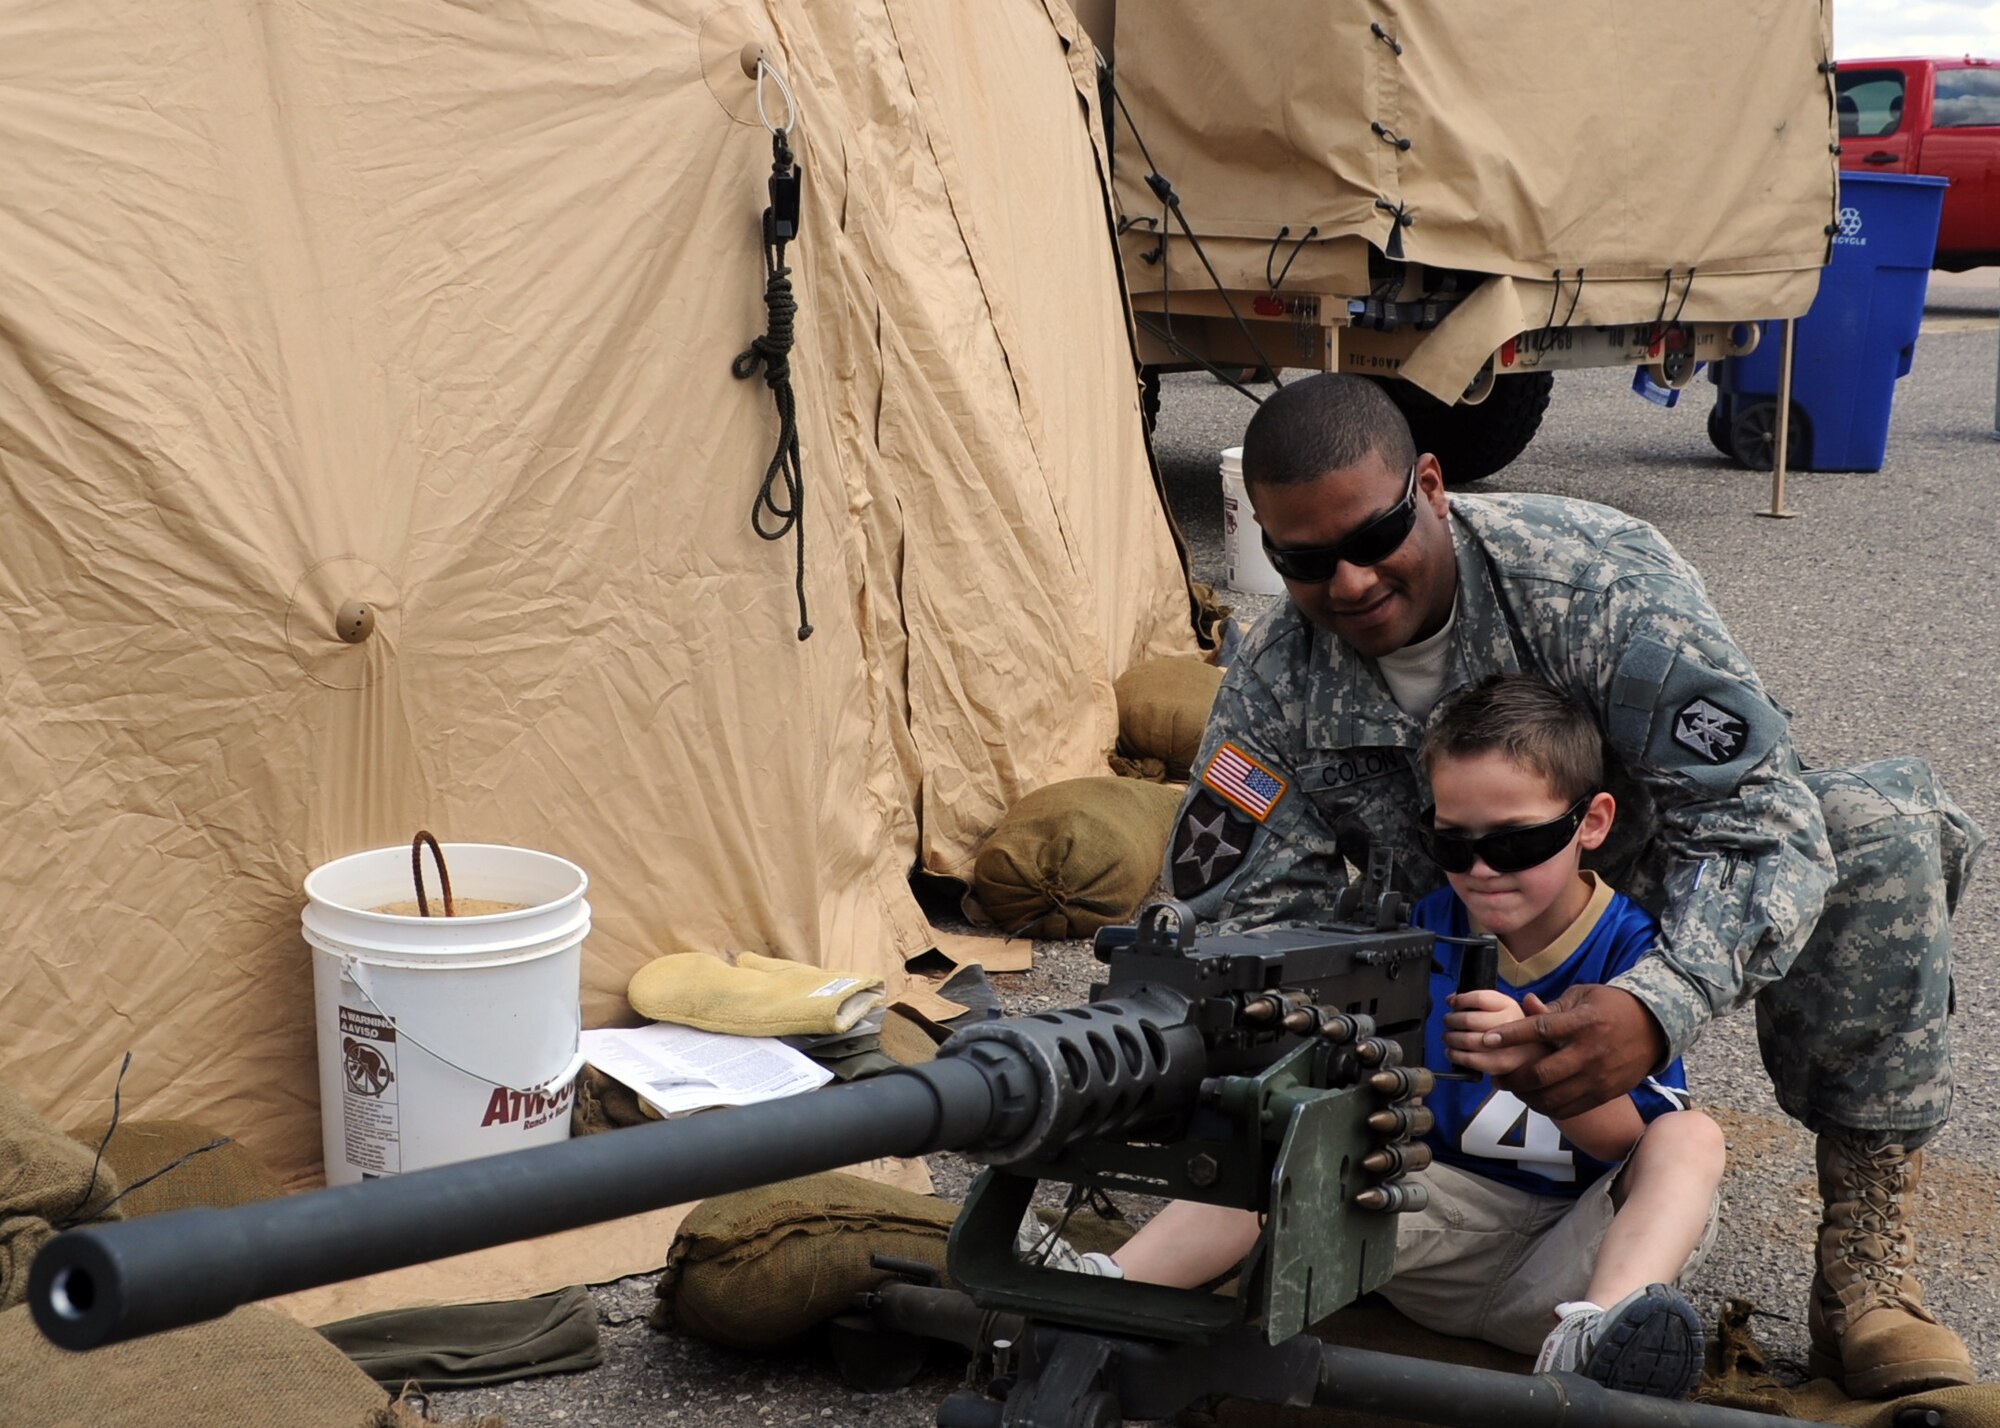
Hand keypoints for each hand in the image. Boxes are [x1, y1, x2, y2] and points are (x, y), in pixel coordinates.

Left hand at [1442, 989, 1546, 1076]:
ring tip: (1448, 1036)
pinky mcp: (1499, 1064)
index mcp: (1509, 1006)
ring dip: (1450, 1037)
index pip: (1479, 998)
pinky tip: (1451, 1051)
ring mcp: (1506, 1046)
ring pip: (1466, 1040)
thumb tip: (1451, 1000)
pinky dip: (1454, 1055)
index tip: (1453, 1004)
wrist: (1535, 1056)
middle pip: (1469, 1019)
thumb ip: (1478, 1001)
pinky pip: (1469, 1059)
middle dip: (1451, 1020)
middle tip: (1448, 1021)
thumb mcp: (1502, 1008)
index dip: (1460, 1000)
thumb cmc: (1513, 1030)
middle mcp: (1511, 1024)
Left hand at [1479, 984, 1667, 1119]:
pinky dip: (1546, 1107)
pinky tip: (1534, 1098)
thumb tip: (1524, 1003)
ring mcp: (1598, 1077)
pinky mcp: (1605, 1094)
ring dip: (1525, 1095)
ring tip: (1511, 1088)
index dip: (1510, 1036)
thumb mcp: (1584, 996)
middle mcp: (1590, 1053)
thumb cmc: (1614, 1006)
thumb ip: (1553, 1006)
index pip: (1540, 1030)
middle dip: (1512, 1077)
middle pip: (1542, 1073)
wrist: (1656, 1027)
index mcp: (1583, 1023)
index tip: (1486, 1039)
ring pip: (1552, 1097)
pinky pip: (1569, 1109)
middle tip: (1495, 1075)